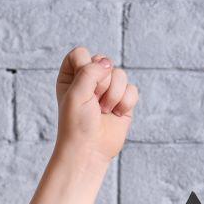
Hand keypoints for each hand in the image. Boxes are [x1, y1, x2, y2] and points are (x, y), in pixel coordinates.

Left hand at [54, 45, 138, 165]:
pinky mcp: (123, 101)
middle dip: (101, 83)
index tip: (80, 87)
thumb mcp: (76, 93)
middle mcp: (90, 80)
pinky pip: (132, 90)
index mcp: (71, 75)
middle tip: (93, 102)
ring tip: (103, 111)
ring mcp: (108, 90)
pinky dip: (125, 103)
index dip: (84, 67)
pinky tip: (116, 115)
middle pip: (104, 61)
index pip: (81, 53)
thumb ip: (89, 70)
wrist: (89, 150)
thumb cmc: (77, 124)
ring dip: (113, 95)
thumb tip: (107, 64)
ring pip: (120, 75)